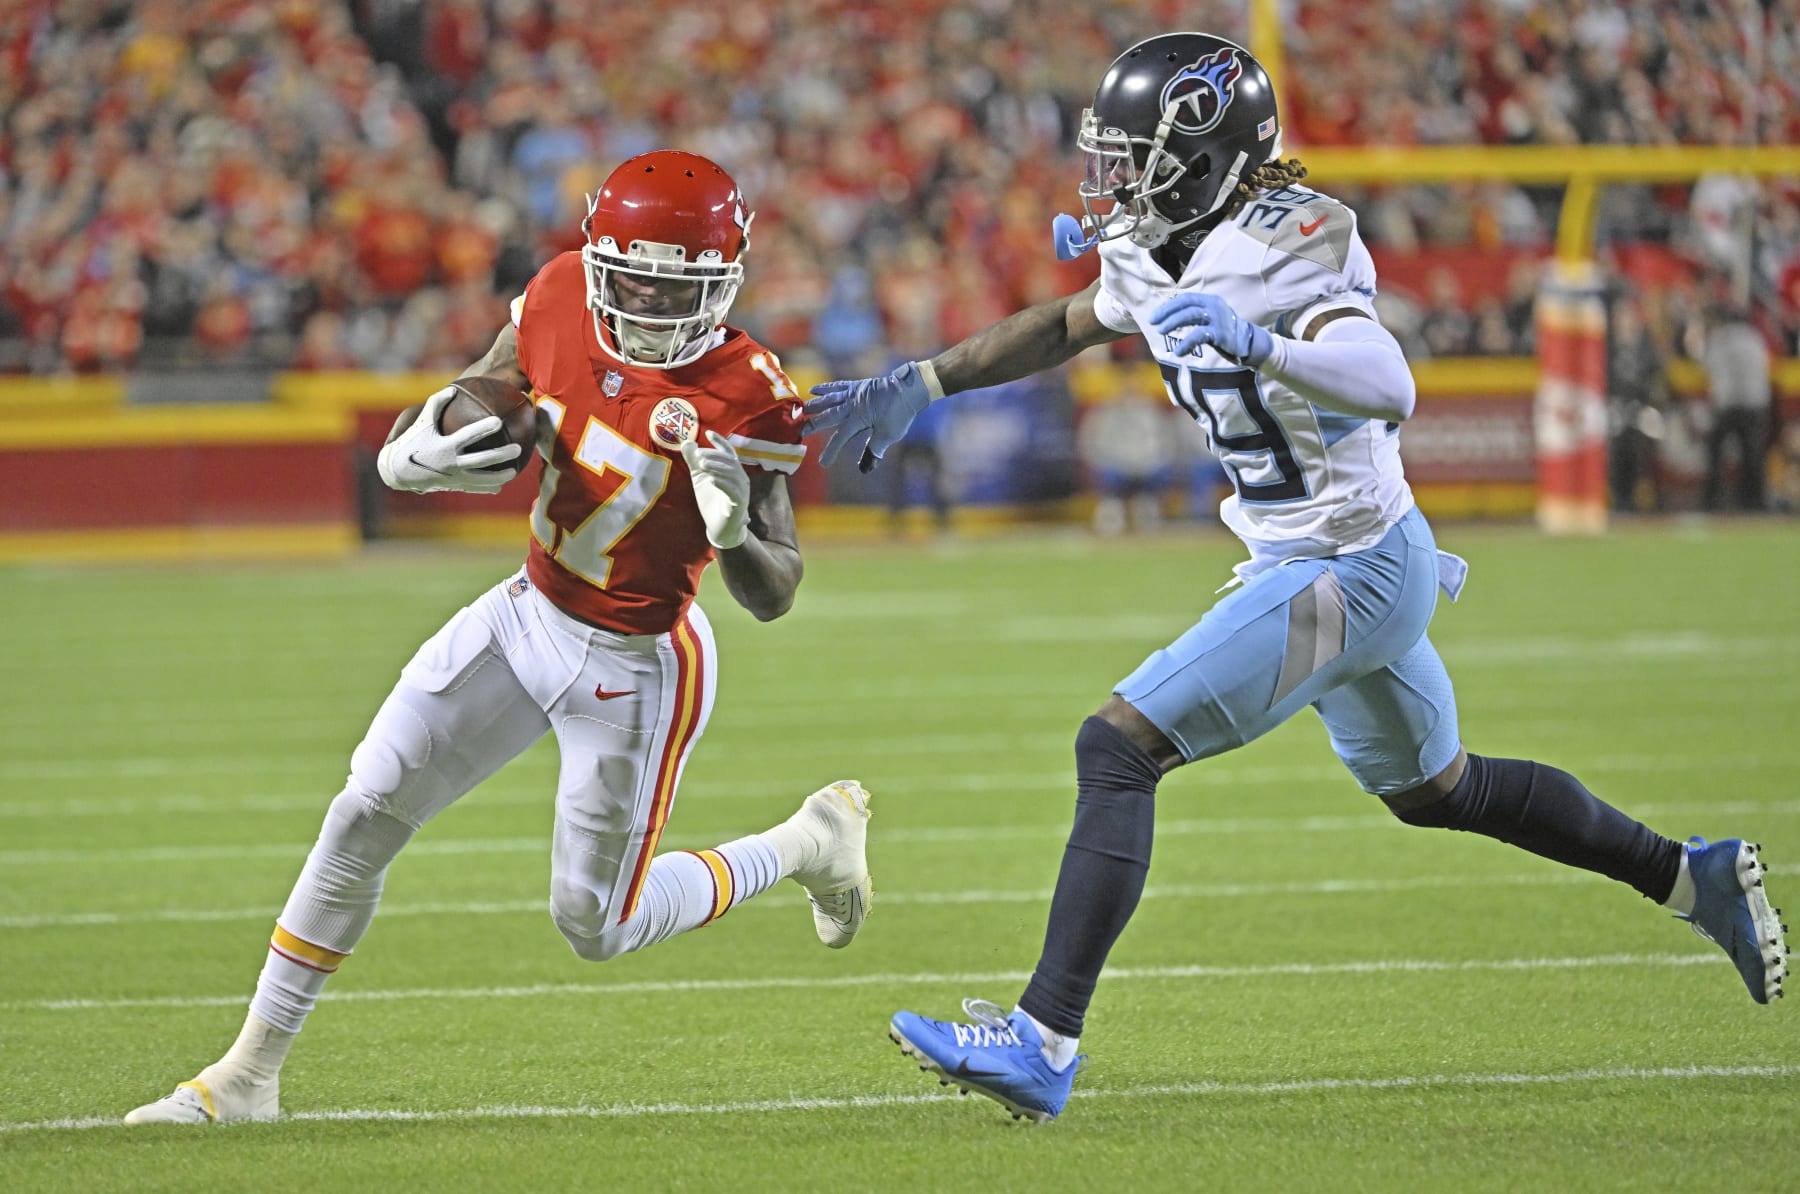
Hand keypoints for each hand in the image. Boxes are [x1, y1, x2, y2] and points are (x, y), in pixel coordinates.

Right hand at [376, 386, 522, 494]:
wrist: (398, 471)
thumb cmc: (411, 442)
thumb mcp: (421, 422)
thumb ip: (436, 404)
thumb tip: (452, 389)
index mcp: (445, 446)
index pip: (469, 436)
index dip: (484, 428)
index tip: (499, 421)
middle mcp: (452, 463)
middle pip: (482, 460)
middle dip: (501, 455)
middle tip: (518, 449)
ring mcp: (454, 477)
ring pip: (482, 479)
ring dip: (500, 476)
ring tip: (514, 471)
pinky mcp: (453, 485)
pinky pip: (474, 488)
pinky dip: (487, 487)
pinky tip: (500, 486)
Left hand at [682, 430, 750, 548]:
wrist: (719, 528)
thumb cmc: (712, 501)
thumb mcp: (700, 478)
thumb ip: (694, 462)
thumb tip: (686, 443)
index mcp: (732, 471)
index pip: (729, 452)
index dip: (720, 442)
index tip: (708, 433)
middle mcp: (740, 479)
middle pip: (730, 461)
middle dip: (714, 455)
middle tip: (698, 455)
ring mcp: (742, 492)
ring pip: (733, 475)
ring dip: (717, 467)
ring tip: (702, 465)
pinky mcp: (739, 505)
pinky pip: (733, 492)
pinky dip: (723, 484)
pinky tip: (711, 480)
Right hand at [804, 360, 936, 471]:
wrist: (910, 389)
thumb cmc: (900, 413)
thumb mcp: (888, 435)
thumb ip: (874, 450)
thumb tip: (865, 469)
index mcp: (858, 418)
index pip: (840, 437)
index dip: (831, 451)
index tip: (823, 463)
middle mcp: (852, 405)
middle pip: (828, 416)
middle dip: (813, 425)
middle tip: (799, 431)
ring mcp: (854, 393)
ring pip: (829, 400)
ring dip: (815, 405)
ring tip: (801, 409)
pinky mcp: (857, 385)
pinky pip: (838, 386)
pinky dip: (826, 388)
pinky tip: (814, 390)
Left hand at [1147, 293, 1273, 365]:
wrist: (1248, 342)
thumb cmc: (1223, 331)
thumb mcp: (1209, 318)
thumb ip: (1193, 315)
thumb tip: (1167, 318)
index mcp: (1209, 300)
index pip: (1184, 299)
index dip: (1167, 307)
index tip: (1154, 317)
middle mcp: (1213, 305)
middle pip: (1186, 305)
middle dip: (1167, 313)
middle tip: (1153, 323)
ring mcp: (1218, 319)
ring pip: (1191, 316)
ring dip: (1173, 323)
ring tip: (1160, 332)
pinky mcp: (1220, 333)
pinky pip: (1199, 335)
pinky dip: (1186, 343)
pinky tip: (1178, 352)